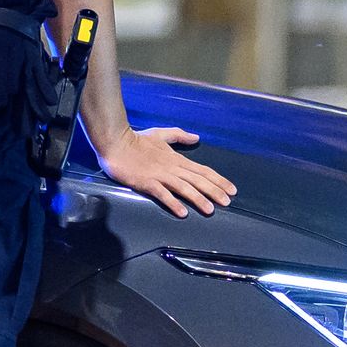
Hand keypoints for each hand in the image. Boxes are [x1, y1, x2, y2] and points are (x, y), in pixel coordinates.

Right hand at [98, 125, 231, 216]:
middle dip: (214, 191)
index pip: (202, 170)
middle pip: (197, 180)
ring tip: (210, 210)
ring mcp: (159, 175)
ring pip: (183, 188)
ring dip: (198, 199)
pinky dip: (173, 203)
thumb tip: (196, 137)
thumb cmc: (136, 139)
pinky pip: (162, 194)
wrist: (114, 142)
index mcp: (177, 159)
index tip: (232, 190)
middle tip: (227, 202)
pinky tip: (182, 212)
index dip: (218, 180)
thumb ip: (179, 135)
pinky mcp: (146, 182)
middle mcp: (172, 167)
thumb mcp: (160, 134)